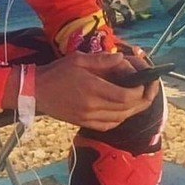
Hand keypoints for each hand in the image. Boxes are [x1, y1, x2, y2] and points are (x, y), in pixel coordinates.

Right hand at [35, 52, 157, 131]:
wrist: (35, 91)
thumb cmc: (56, 72)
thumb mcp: (78, 59)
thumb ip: (103, 60)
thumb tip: (123, 59)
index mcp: (92, 89)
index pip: (127, 96)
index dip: (141, 89)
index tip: (144, 79)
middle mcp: (93, 107)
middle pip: (129, 109)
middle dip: (144, 98)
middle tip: (149, 87)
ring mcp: (88, 118)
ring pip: (122, 118)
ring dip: (134, 108)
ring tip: (138, 95)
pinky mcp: (84, 123)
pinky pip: (110, 124)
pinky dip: (121, 117)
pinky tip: (122, 108)